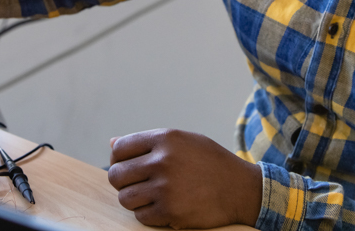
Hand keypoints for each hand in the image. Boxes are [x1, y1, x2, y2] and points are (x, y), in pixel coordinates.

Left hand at [107, 129, 261, 228]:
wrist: (241, 188)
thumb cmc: (210, 163)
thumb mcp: (184, 141)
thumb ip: (149, 142)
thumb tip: (113, 144)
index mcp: (165, 139)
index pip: (120, 149)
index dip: (118, 160)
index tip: (127, 167)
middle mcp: (162, 161)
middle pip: (117, 175)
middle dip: (122, 182)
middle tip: (136, 185)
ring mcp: (165, 187)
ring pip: (125, 198)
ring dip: (133, 200)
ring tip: (148, 197)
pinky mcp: (170, 212)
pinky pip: (141, 216)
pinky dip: (148, 214)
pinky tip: (162, 207)